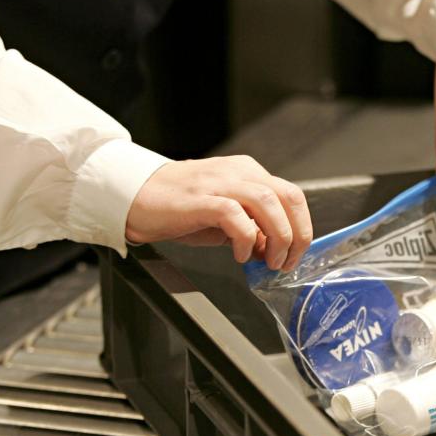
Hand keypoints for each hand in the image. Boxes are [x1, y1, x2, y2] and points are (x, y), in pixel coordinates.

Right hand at [125, 155, 312, 269]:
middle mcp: (238, 172)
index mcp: (248, 173)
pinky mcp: (201, 198)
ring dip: (277, 237)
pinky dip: (245, 238)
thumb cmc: (177, 207)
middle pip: (288, 197)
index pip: (292, 196)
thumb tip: (271, 249)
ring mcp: (219, 183)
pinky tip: (240, 255)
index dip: (301, 228)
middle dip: (296, 235)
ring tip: (268, 260)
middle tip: (286, 262)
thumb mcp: (224, 217)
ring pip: (268, 202)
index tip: (295, 255)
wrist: (134, 196)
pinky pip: (235, 215)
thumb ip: (251, 227)